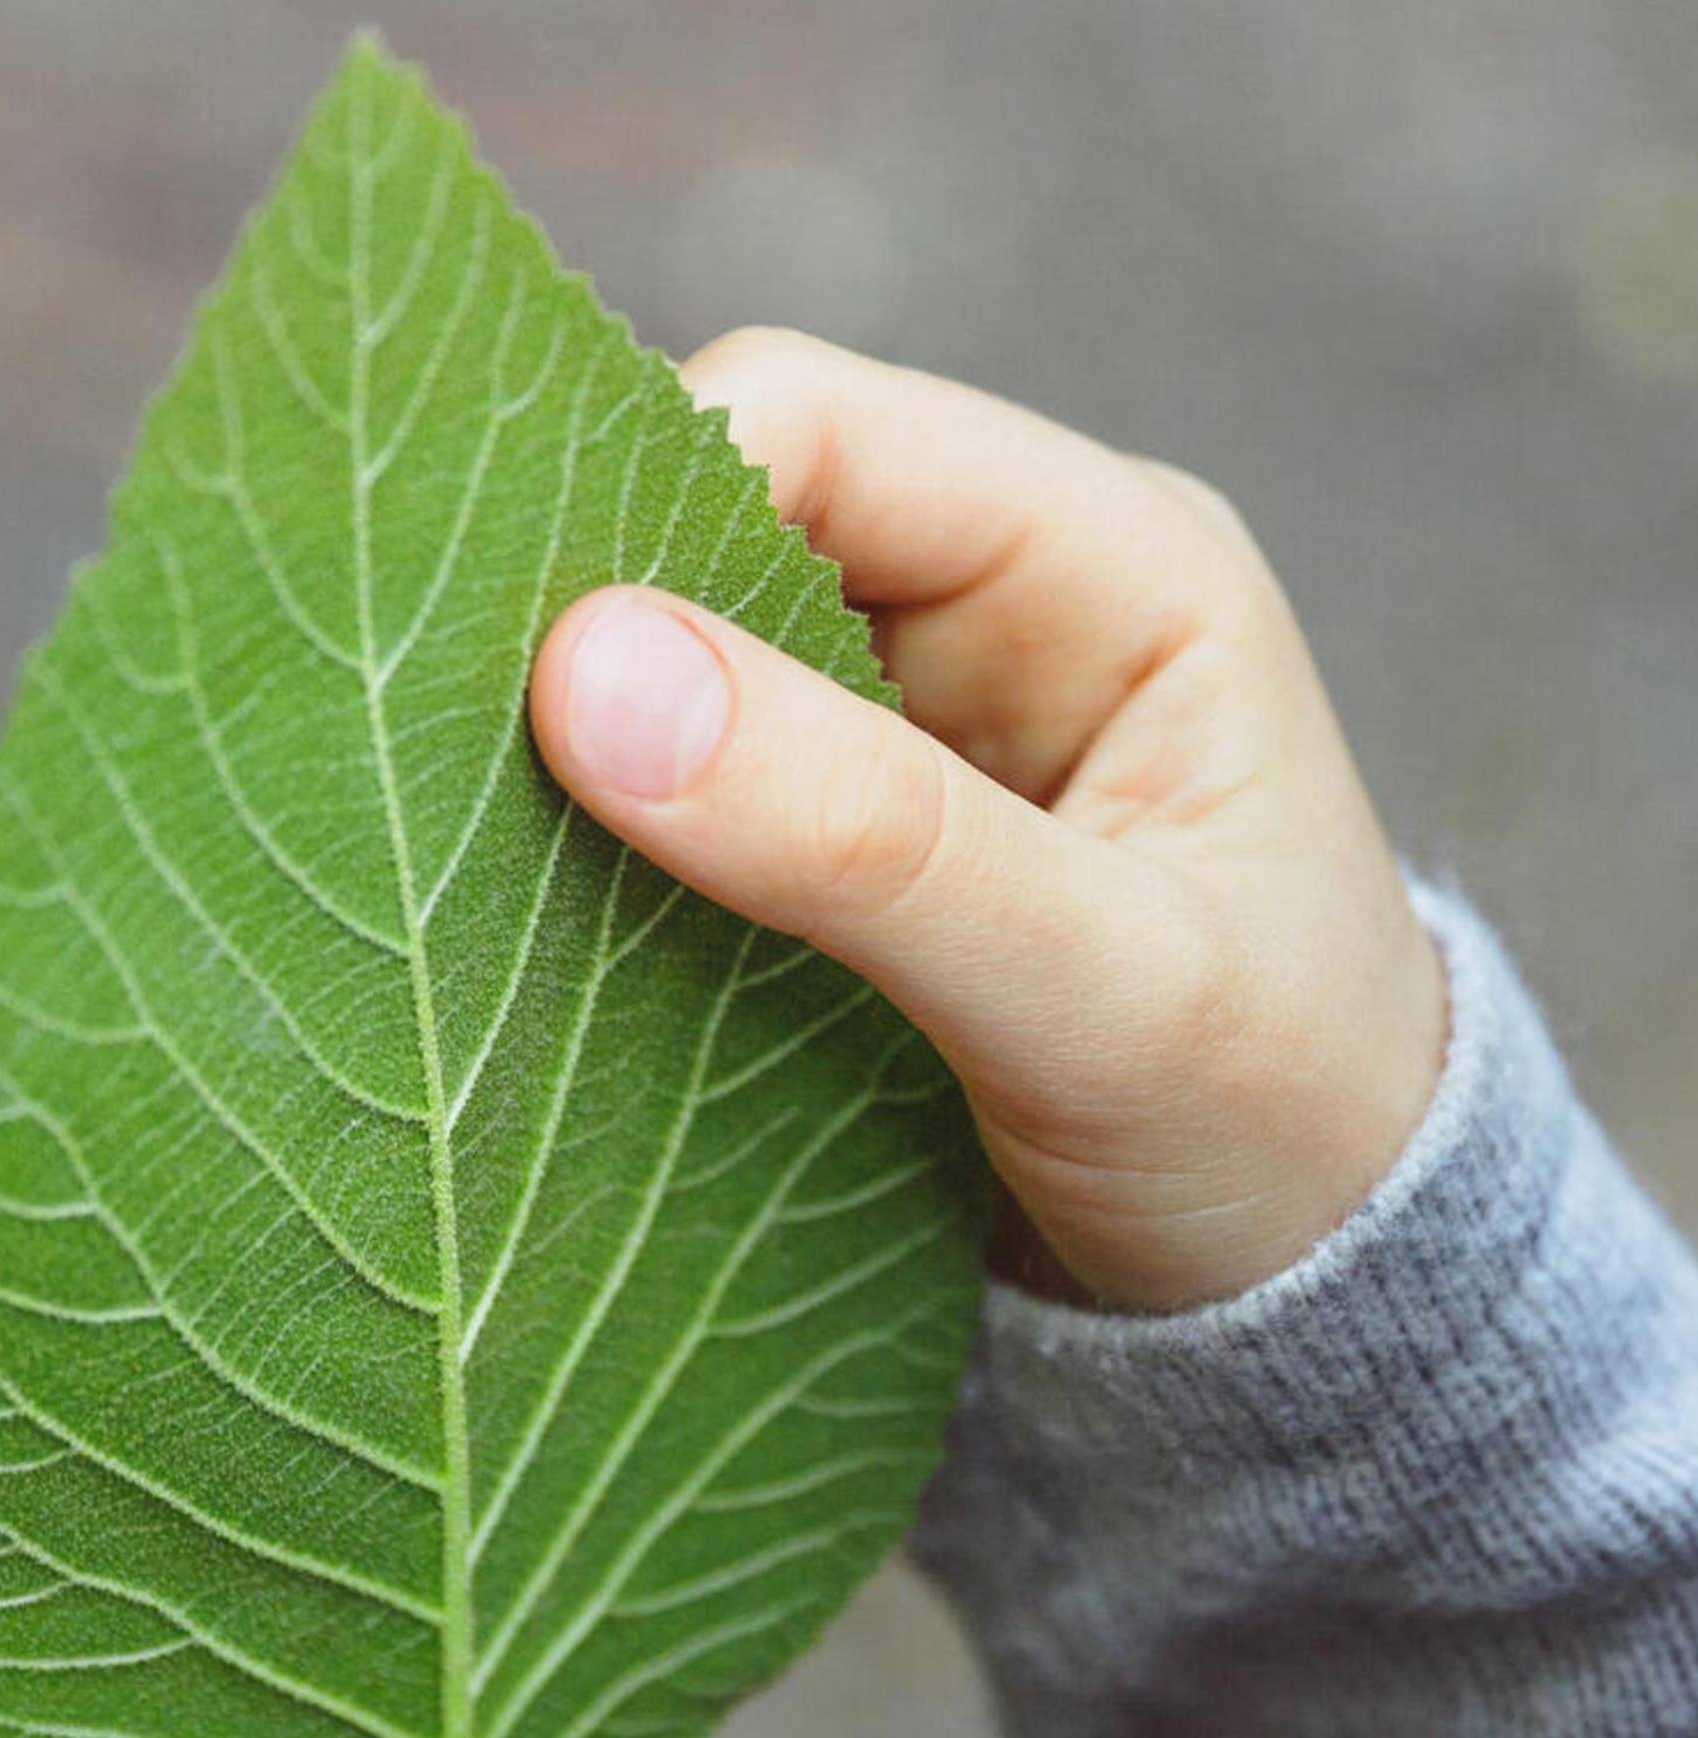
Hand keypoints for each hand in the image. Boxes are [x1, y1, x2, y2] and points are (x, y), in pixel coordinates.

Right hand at [528, 329, 1447, 1311]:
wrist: (1311, 1284)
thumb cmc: (1276, 1124)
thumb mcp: (1098, 990)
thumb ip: (866, 839)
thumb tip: (587, 679)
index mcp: (1106, 562)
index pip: (812, 426)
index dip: (638, 504)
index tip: (512, 672)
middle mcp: (1000, 608)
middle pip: (719, 520)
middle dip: (586, 625)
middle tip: (454, 763)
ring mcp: (915, 728)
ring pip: (680, 660)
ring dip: (583, 746)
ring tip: (485, 851)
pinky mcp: (851, 843)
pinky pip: (685, 790)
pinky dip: (609, 839)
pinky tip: (547, 909)